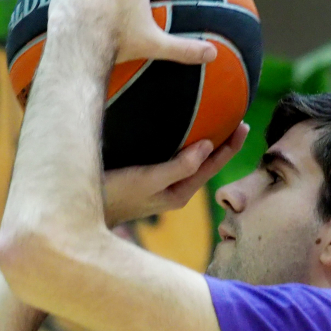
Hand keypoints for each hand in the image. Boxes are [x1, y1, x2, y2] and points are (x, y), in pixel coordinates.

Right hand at [103, 122, 248, 224]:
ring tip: (216, 124)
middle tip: (237, 121)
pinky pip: (175, 160)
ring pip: (192, 163)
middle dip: (223, 145)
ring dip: (205, 145)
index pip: (213, 166)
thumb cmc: (115, 194)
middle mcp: (174, 190)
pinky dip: (184, 146)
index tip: (244, 124)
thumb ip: (180, 166)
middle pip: (206, 165)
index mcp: (180, 193)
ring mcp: (161, 186)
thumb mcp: (148, 179)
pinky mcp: (148, 179)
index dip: (231, 146)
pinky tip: (181, 134)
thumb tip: (207, 146)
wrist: (86, 210)